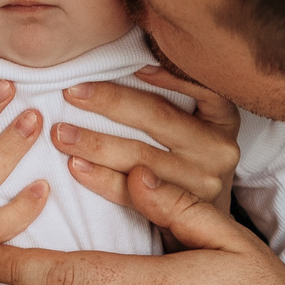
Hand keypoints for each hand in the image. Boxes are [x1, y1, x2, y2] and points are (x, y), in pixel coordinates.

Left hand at [50, 64, 240, 214]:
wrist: (209, 223)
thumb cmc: (191, 161)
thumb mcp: (200, 123)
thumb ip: (175, 96)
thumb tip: (128, 61)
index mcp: (224, 118)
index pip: (192, 86)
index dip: (159, 73)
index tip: (121, 62)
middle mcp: (219, 150)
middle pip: (158, 118)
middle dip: (110, 103)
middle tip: (70, 92)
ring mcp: (201, 185)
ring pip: (140, 158)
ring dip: (96, 144)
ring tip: (61, 134)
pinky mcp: (179, 213)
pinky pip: (133, 194)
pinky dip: (103, 180)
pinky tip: (77, 168)